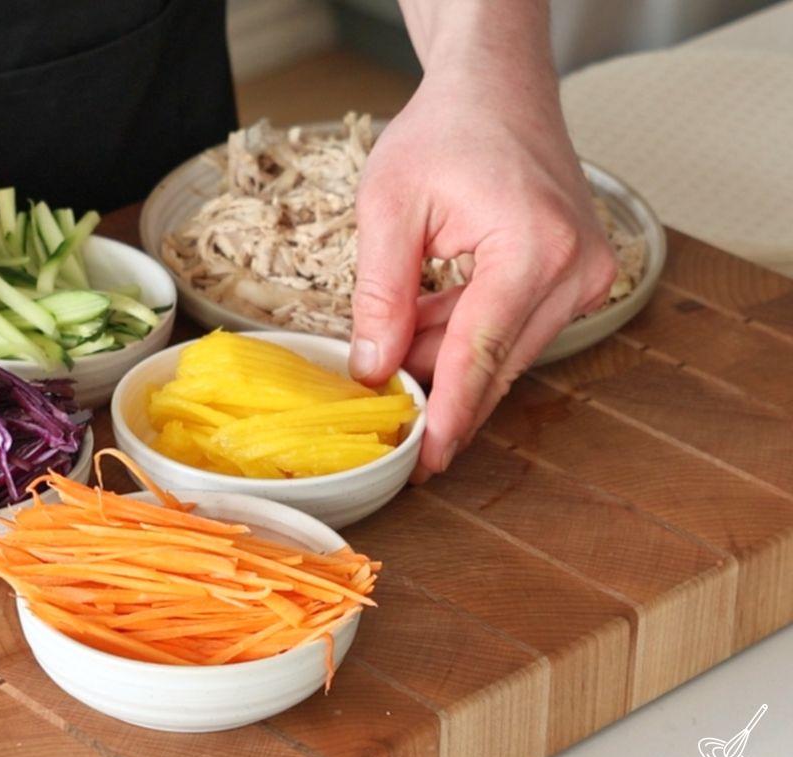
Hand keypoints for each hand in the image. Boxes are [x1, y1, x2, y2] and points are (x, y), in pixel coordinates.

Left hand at [349, 64, 616, 480]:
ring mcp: (586, 275)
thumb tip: (373, 369)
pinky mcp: (578, 278)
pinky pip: (515, 329)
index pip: (480, 353)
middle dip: (437, 387)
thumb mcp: (388, 204)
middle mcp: (575, 269)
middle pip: (496, 361)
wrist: (498, 90)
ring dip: (447, 359)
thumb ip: (382, 293)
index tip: (426, 461)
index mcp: (533, 247)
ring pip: (505, 352)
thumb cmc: (445, 131)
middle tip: (387, 415)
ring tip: (397, 345)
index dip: (448, 413)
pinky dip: (467, 335)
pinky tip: (428, 325)